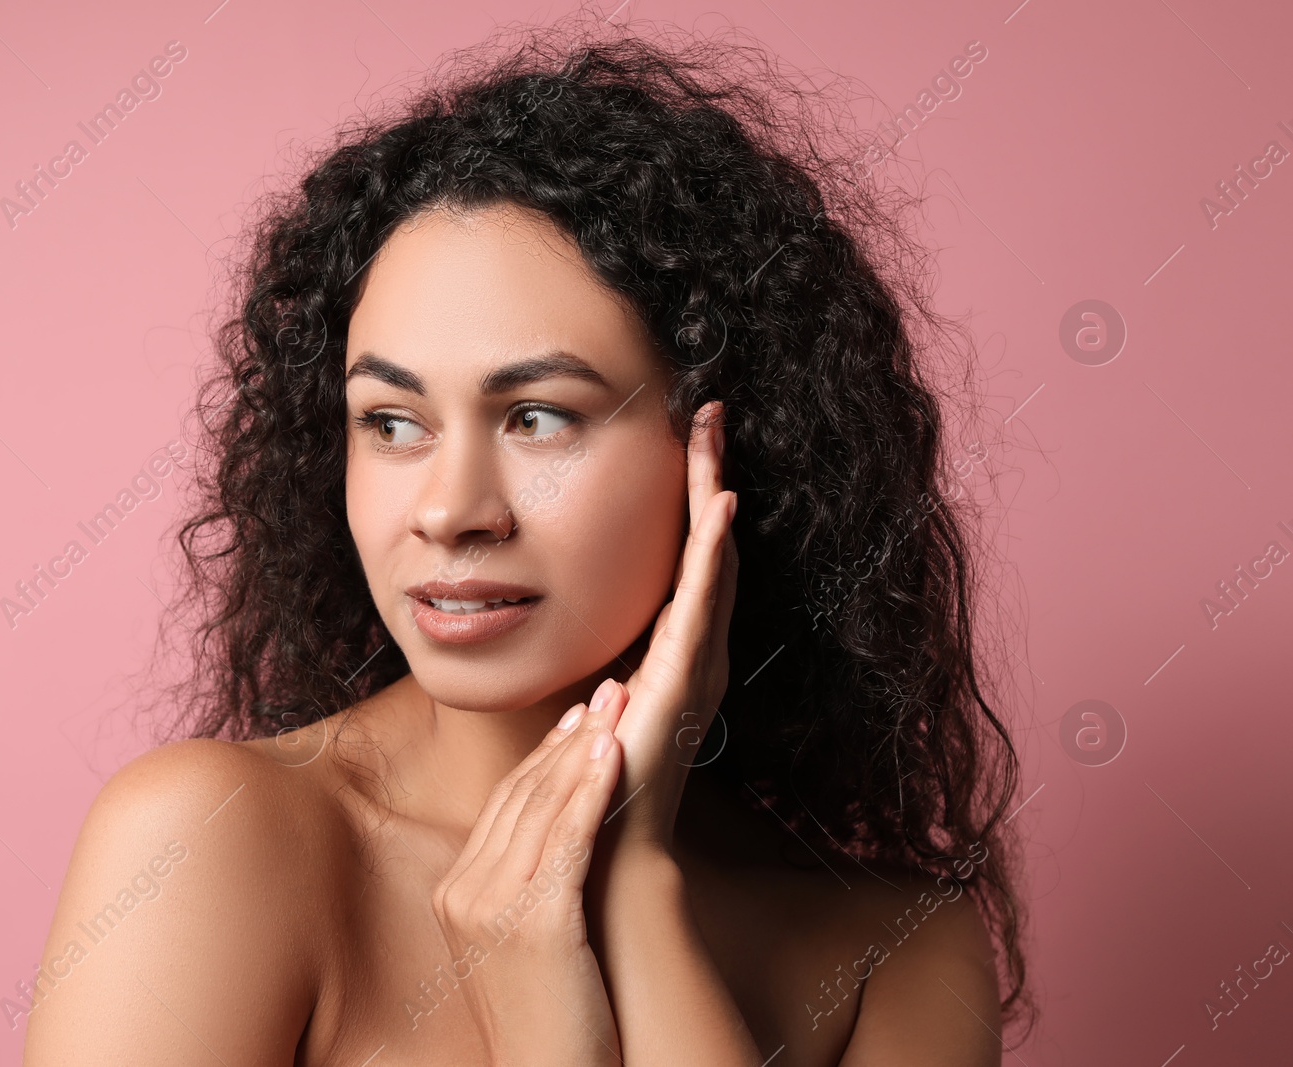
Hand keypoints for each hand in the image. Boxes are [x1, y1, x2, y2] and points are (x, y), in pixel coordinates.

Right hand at [430, 695, 627, 1065]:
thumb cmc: (549, 1021)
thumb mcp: (520, 944)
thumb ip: (522, 887)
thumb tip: (555, 841)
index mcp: (456, 893)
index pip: (503, 805)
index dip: (544, 756)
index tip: (578, 717)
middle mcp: (463, 892)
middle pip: (519, 795)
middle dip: (566, 737)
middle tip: (606, 690)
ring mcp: (493, 907)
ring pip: (541, 807)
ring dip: (583, 748)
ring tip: (618, 704)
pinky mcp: (534, 924)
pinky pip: (565, 841)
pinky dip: (589, 791)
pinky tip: (614, 755)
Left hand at [594, 400, 738, 853]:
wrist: (609, 847)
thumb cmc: (599, 784)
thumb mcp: (596, 710)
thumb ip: (599, 682)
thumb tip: (588, 668)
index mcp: (674, 652)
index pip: (686, 559)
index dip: (688, 499)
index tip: (682, 439)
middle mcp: (697, 651)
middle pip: (710, 547)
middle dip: (708, 478)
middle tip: (708, 413)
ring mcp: (698, 663)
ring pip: (714, 562)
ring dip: (713, 496)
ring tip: (712, 437)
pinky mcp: (687, 679)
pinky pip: (705, 603)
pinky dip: (714, 553)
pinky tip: (720, 507)